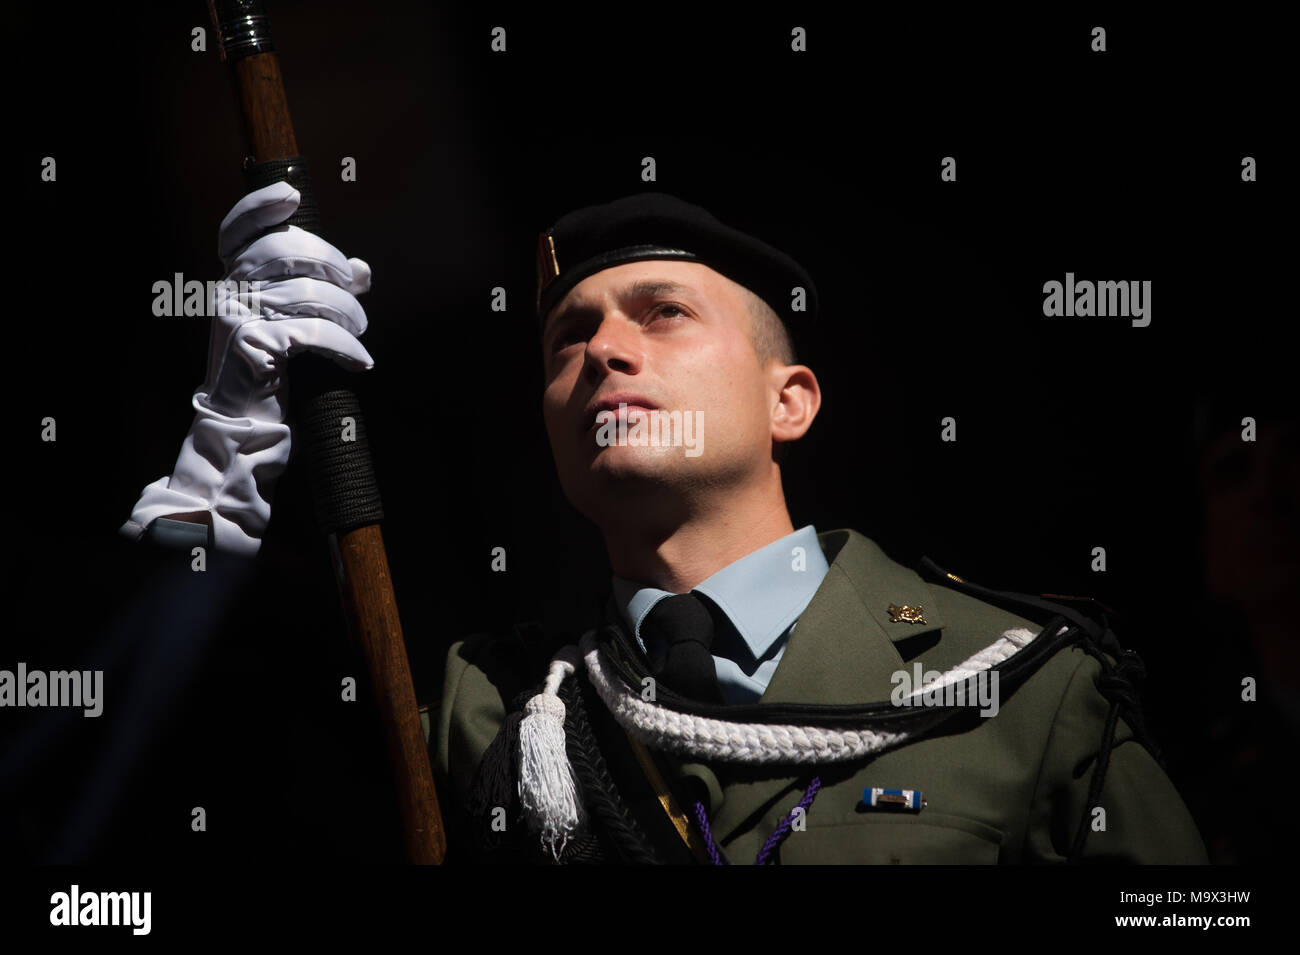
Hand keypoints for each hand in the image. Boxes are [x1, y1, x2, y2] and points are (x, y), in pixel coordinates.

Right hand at [202, 179, 373, 422]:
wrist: (244, 417)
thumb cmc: (272, 364)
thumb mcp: (294, 320)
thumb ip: (325, 290)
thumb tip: (363, 270)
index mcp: (234, 279)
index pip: (236, 230)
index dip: (259, 206)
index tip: (292, 194)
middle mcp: (228, 290)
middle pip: (284, 250)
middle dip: (331, 263)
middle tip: (355, 289)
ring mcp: (237, 315)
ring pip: (307, 293)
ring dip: (347, 313)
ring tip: (360, 330)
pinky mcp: (254, 343)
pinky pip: (313, 331)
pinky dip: (346, 346)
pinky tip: (360, 361)